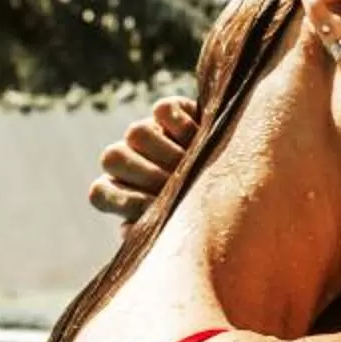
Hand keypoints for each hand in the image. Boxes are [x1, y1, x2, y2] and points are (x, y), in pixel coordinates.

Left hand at [89, 95, 197, 226]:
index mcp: (122, 190)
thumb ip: (155, 232)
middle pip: (113, 156)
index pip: (100, 192)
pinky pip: (163, 110)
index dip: (121, 201)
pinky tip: (200, 141)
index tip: (149, 209)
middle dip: (146, 175)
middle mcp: (130, 157)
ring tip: (191, 167)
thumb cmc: (204, 214)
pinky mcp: (171, 109)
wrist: (240, 180)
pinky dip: (181, 126)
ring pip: (136, 132)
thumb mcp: (180, 227)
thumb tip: (132, 231)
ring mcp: (149, 131)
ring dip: (166, 153)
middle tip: (175, 187)